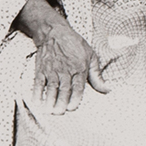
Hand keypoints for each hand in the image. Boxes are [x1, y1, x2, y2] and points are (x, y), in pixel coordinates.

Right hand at [15, 0, 108, 114]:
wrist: (54, 32)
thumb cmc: (75, 44)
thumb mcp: (91, 56)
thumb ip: (97, 76)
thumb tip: (108, 89)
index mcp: (79, 69)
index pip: (77, 88)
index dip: (75, 99)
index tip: (72, 108)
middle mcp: (66, 71)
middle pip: (64, 90)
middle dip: (61, 103)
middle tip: (59, 112)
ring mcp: (52, 70)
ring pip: (51, 88)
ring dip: (49, 101)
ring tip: (49, 111)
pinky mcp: (41, 69)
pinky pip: (38, 83)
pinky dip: (37, 93)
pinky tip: (37, 102)